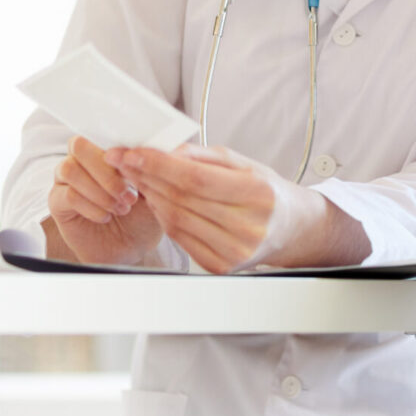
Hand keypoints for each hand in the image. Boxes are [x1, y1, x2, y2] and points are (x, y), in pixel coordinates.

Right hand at [46, 136, 162, 265]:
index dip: (116, 148)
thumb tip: (135, 150)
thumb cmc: (142, 215)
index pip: (99, 132)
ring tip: (120, 207)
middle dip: (106, 171)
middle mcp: (82, 160)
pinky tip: (105, 217)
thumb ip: (144, 167)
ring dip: (98, 190)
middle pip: (79, 145)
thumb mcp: (152, 189)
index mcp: (105, 150)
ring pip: (70, 169)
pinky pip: (68, 195)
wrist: (132, 247)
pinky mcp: (58, 202)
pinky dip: (91, 207)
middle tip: (128, 193)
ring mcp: (67, 180)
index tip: (135, 167)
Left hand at [108, 143, 328, 273]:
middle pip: (181, 199)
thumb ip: (202, 156)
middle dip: (145, 176)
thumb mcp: (243, 163)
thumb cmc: (268, 192)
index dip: (158, 165)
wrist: (292, 229)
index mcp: (256, 195)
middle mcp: (246, 227)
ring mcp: (232, 251)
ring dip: (149, 195)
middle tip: (123, 160)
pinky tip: (155, 199)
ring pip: (175, 219)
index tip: (132, 153)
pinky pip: (179, 237)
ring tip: (136, 177)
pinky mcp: (219, 266)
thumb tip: (165, 150)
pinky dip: (162, 216)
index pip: (195, 179)